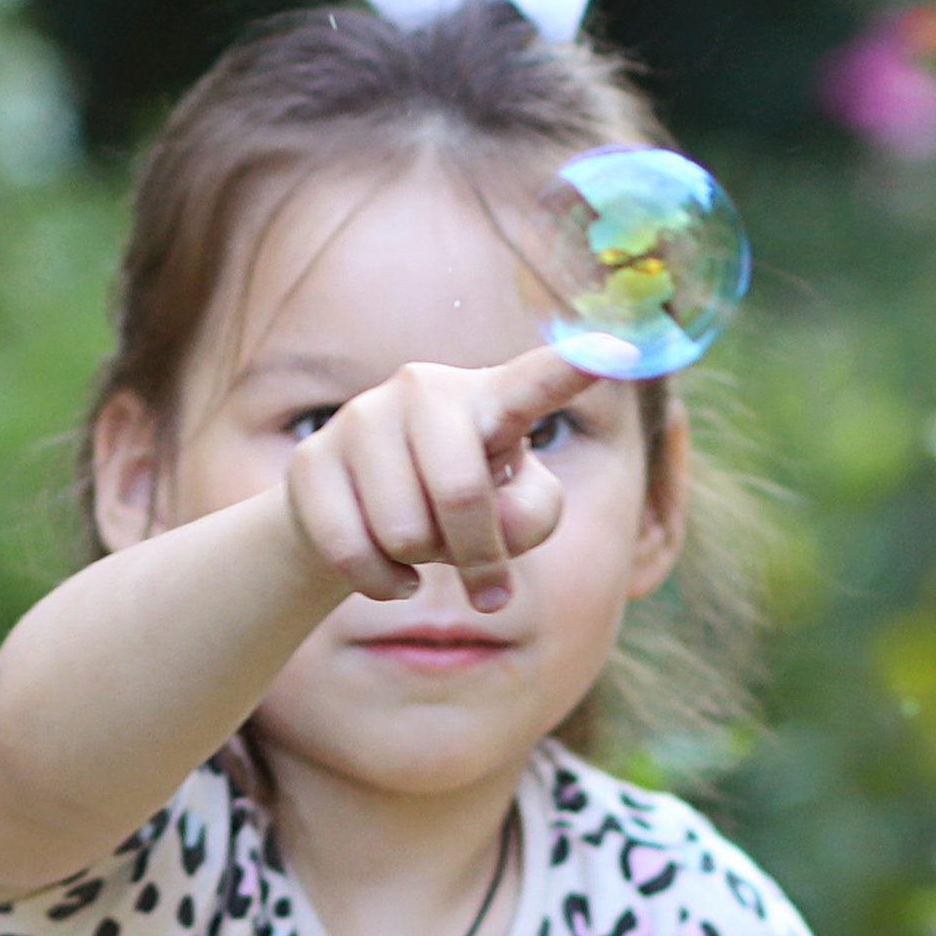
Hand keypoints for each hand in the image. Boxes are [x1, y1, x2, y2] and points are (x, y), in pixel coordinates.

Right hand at [283, 346, 600, 616]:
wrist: (347, 518)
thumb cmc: (452, 510)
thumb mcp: (509, 518)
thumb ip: (532, 517)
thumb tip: (498, 527)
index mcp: (488, 398)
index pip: (535, 383)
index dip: (575, 369)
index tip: (622, 347)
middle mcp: (423, 389)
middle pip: (460, 493)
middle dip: (476, 557)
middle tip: (487, 588)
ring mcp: (361, 419)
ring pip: (402, 530)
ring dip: (420, 563)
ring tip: (419, 548)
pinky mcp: (313, 462)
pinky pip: (354, 550)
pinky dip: (380, 583)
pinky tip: (387, 571)